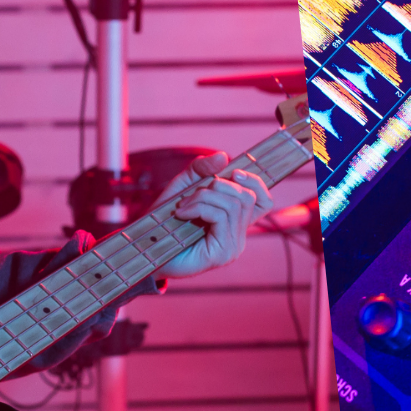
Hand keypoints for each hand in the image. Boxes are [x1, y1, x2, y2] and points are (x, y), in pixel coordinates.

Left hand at [154, 153, 273, 280]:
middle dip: (218, 185)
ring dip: (202, 197)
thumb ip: (201, 170)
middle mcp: (239, 236)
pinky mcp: (222, 253)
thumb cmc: (165, 221)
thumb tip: (224, 156)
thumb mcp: (183, 187)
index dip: (255, 182)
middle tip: (191, 194)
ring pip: (232, 205)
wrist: (146, 250)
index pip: (264, 201)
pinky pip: (220, 216)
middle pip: (247, 197)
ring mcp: (233, 247)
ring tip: (181, 206)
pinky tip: (181, 214)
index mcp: (235, 222)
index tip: (233, 172)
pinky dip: (198, 208)